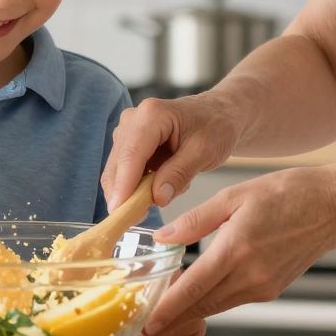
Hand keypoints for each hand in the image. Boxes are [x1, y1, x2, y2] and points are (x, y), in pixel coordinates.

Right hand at [102, 95, 240, 210]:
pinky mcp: (128, 145)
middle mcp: (132, 120)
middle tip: (140, 221)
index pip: (131, 155)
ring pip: (118, 172)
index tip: (120, 213)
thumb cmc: (215, 127)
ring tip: (169, 191)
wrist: (218, 114)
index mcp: (151, 115)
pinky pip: (125, 174)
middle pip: (117, 165)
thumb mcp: (204, 151)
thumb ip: (179, 173)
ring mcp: (128, 132)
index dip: (123, 186)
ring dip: (136, 191)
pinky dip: (140, 187)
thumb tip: (156, 198)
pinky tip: (165, 184)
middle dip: (125, 195)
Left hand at [137, 165, 335, 335]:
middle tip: (141, 333)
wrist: (333, 208)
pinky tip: (192, 299)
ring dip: (188, 315)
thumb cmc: (286, 193)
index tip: (144, 324)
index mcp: (237, 249)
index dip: (166, 310)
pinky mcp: (271, 290)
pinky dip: (210, 302)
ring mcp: (263, 287)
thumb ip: (195, 220)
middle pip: (201, 306)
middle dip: (170, 322)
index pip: (192, 288)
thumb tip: (162, 237)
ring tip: (158, 322)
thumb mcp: (234, 196)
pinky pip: (232, 300)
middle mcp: (250, 275)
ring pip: (216, 307)